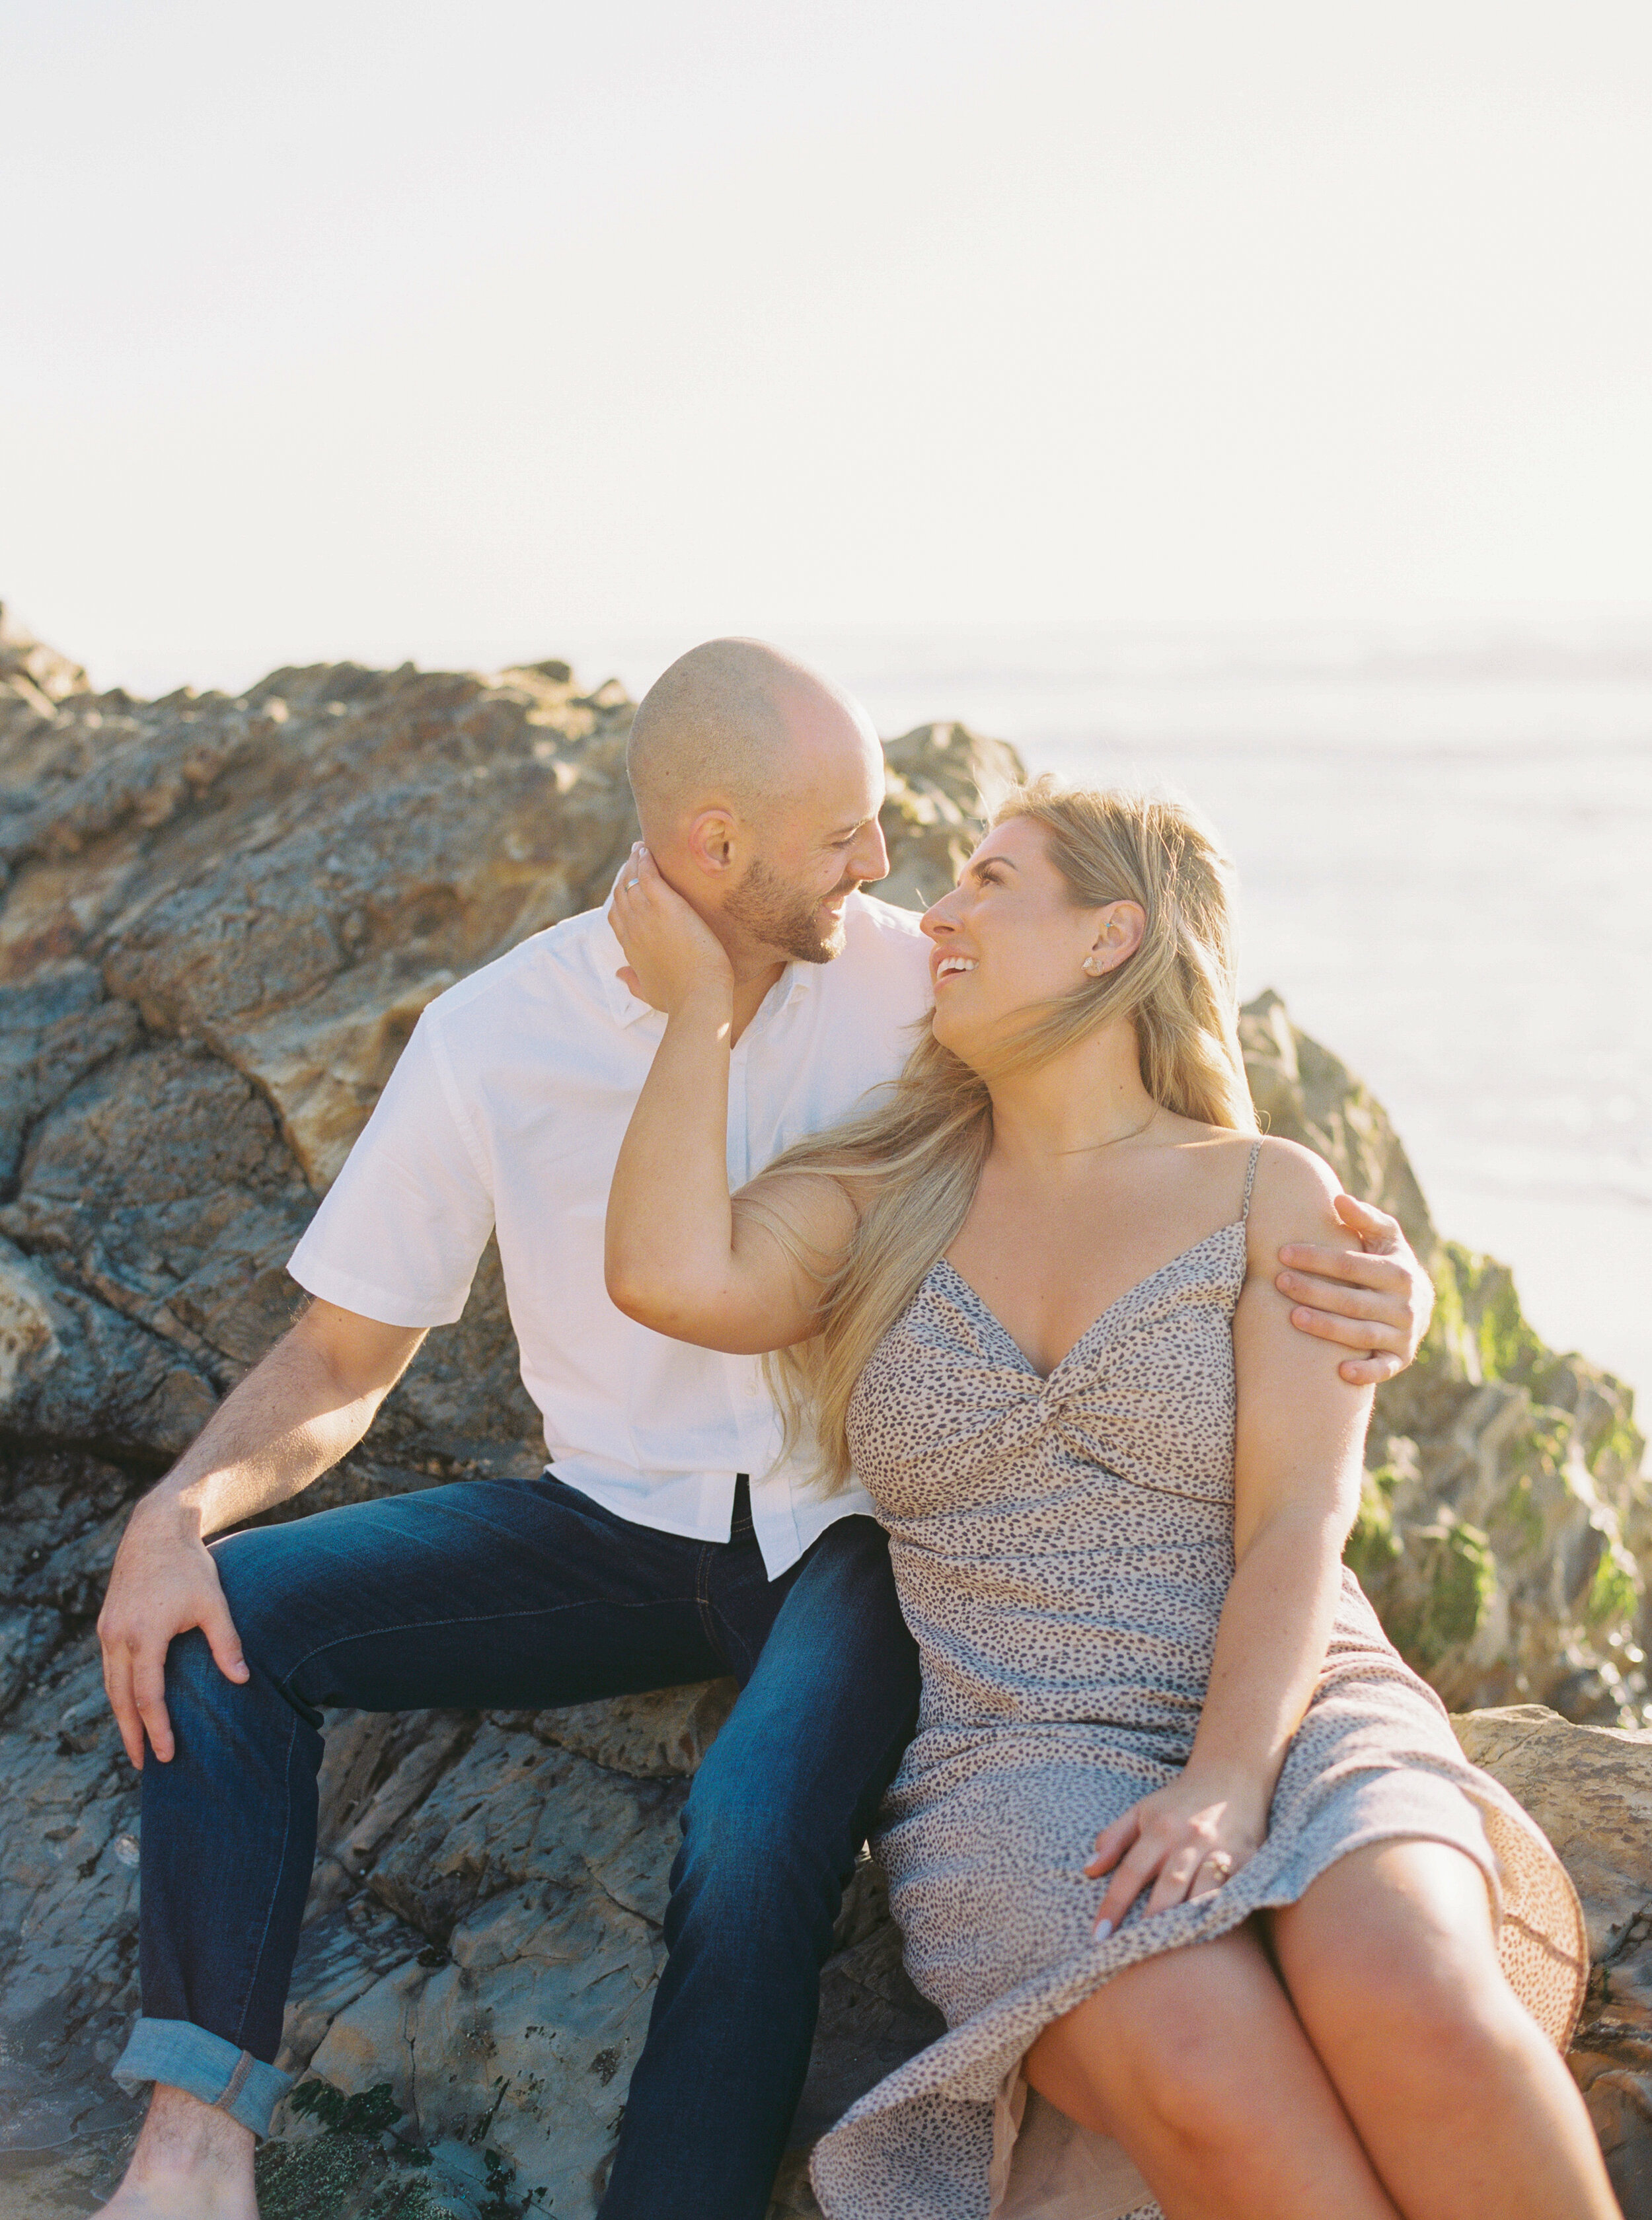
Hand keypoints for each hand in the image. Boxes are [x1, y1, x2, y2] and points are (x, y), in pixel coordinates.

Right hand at [97, 1495, 248, 1766]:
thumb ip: (226, 1643)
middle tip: (144, 1764)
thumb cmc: (189, 1566)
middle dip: (132, 1734)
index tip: (166, 1754)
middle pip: (121, 1699)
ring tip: (135, 1743)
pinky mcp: (106, 1624)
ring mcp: (107, 1631)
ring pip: (110, 1686)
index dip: (157, 1728)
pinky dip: (117, 1692)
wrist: (155, 1530)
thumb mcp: (213, 1603)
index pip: (148, 1696)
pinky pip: (108, 1669)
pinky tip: (129, 1706)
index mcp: (144, 1635)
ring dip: (121, 1717)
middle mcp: (118, 1637)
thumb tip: (242, 1680)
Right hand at [609, 845, 734, 1017]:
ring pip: (632, 879)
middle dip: (626, 874)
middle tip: (635, 858)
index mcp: (630, 947)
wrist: (698, 998)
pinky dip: (645, 859)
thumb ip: (633, 981)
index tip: (628, 886)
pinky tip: (648, 848)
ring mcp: (646, 916)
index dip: (621, 897)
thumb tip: (620, 974)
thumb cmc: (680, 1000)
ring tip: (641, 848)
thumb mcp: (650, 992)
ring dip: (635, 861)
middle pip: (621, 893)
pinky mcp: (666, 906)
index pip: (617, 915)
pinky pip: (648, 873)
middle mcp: (633, 928)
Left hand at [1085, 1768, 1266, 1936]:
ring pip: (1202, 1892)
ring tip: (1168, 1951)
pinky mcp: (1248, 1860)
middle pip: (1168, 1887)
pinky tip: (1207, 1932)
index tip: (1098, 1936)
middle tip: (1131, 1954)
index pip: (1130, 1872)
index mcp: (1159, 1828)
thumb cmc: (1180, 1800)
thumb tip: (1088, 1869)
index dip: (1113, 1905)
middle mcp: (1189, 1840)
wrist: (1232, 1774)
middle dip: (1150, 1922)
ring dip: (1186, 1921)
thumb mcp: (1141, 1810)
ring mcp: (1220, 1850)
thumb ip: (1113, 1838)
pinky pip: (1232, 1892)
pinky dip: (1218, 1912)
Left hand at [1277, 1194, 1434, 1387]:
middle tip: (1279, 1282)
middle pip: (1352, 1299)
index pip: (1351, 1265)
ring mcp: (1403, 1334)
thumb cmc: (1388, 1263)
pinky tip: (1340, 1372)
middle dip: (1314, 1291)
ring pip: (1362, 1333)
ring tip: (1293, 1317)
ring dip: (1328, 1327)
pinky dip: (1366, 1372)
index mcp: (1398, 1272)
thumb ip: (1364, 1218)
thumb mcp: (1385, 1238)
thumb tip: (1339, 1199)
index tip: (1283, 1253)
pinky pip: (1383, 1369)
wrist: (1419, 1304)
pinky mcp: (1400, 1359)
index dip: (1317, 1258)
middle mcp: (1404, 1305)